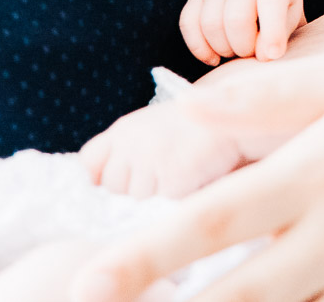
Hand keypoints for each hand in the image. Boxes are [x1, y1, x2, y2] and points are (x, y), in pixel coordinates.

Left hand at [78, 100, 243, 199]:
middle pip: (111, 190)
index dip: (93, 181)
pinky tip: (194, 180)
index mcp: (123, 130)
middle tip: (162, 176)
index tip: (107, 192)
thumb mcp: (151, 132)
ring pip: (136, 203)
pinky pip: (163, 210)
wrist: (236, 113)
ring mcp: (149, 159)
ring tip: (181, 175)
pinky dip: (178, 202)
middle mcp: (130, 142)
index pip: (87, 163)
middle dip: (131, 193)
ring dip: (155, 201)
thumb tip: (100, 193)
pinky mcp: (171, 179)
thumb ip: (125, 155)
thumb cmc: (194, 129)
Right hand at [180, 0, 305, 64]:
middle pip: (236, 20)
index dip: (273, 32)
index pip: (271, 3)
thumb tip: (262, 55)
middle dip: (244, 47)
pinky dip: (199, 48)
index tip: (274, 55)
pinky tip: (214, 58)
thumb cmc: (278, 13)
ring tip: (236, 51)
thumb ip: (279, 38)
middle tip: (251, 53)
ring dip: (223, 49)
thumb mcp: (289, 23)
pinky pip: (188, 23)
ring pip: (210, 24)